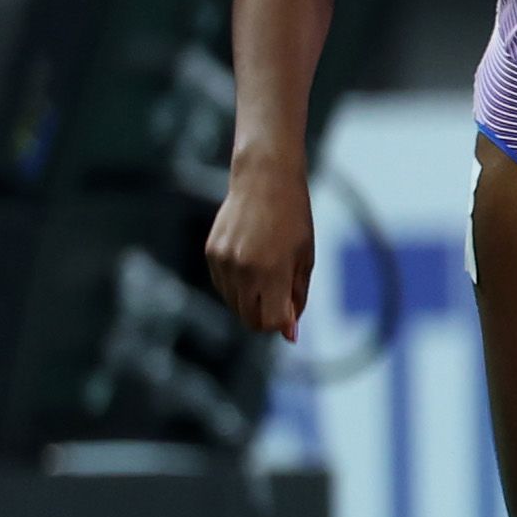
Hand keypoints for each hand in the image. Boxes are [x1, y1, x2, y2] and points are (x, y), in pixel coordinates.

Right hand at [206, 161, 314, 339]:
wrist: (265, 182)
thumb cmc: (294, 221)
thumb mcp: (305, 259)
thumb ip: (296, 297)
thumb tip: (289, 334)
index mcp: (272, 272)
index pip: (269, 321)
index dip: (279, 324)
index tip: (288, 315)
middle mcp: (243, 270)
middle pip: (248, 317)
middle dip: (265, 318)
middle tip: (280, 300)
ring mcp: (223, 262)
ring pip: (234, 303)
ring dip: (251, 300)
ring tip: (268, 273)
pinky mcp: (211, 253)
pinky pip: (223, 285)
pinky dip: (237, 285)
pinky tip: (252, 263)